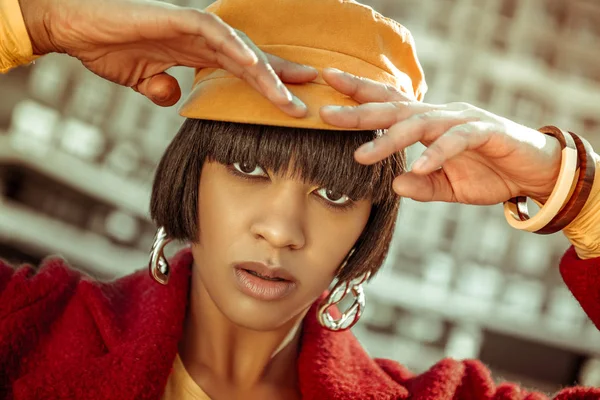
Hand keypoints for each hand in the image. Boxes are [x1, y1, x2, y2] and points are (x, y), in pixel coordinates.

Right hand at [18, 0, 316, 111]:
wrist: (73, 28)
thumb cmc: (107, 47)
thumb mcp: (142, 80)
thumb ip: (161, 88)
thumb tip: (174, 95)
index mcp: (196, 53)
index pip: (241, 70)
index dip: (267, 84)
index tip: (291, 102)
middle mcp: (200, 39)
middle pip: (250, 59)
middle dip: (279, 80)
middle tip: (306, 100)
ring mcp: (190, 28)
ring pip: (238, 48)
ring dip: (264, 71)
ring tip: (288, 93)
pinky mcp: (175, 19)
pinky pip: (212, 33)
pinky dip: (233, 47)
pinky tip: (253, 64)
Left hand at [319, 68, 562, 205]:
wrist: (535, 173)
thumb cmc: (488, 173)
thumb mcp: (447, 186)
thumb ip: (422, 186)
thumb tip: (395, 185)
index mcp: (429, 124)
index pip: (389, 104)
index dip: (359, 95)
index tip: (327, 86)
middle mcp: (441, 116)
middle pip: (395, 107)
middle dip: (359, 110)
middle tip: (326, 114)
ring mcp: (463, 120)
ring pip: (420, 123)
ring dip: (390, 139)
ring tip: (362, 156)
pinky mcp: (486, 131)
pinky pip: (457, 140)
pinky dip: (437, 154)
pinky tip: (419, 168)